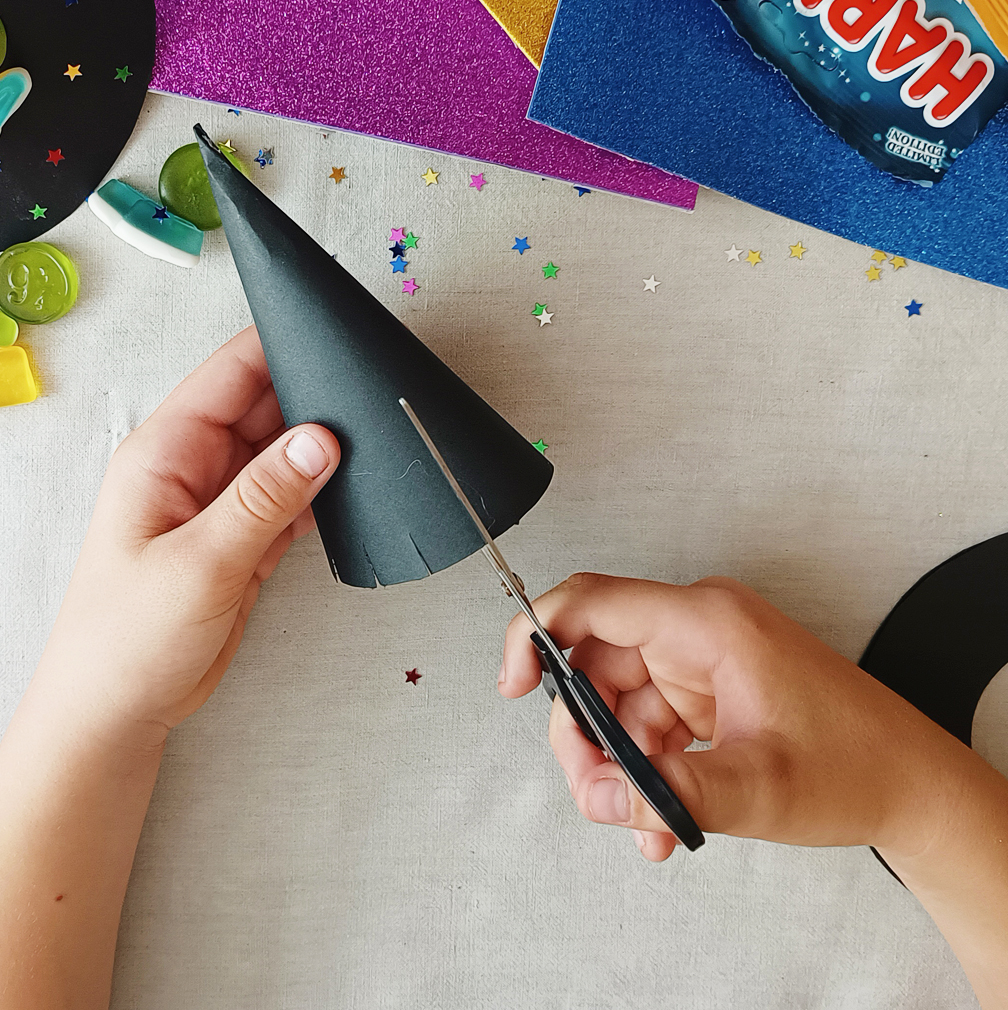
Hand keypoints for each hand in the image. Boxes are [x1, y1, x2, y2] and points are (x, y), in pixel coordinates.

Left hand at [37, 326, 339, 744]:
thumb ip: (263, 498)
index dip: (283, 347)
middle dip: (317, 398)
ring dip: (325, 450)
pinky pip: (292, 499)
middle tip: (375, 399)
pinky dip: (322, 496)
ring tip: (377, 443)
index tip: (339, 340)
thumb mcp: (200, 563)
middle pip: (267, 407)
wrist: (118, 710)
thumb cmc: (127, 637)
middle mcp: (196, 466)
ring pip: (285, 453)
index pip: (232, 373)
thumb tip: (321, 439)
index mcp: (168, 451)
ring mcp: (222, 502)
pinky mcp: (244, 538)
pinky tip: (354, 493)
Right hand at [499, 573, 964, 862]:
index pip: (592, 601)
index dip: (536, 634)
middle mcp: (697, 630)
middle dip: (583, 732)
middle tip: (597, 792)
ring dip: (614, 763)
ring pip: (614, 701)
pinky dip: (643, 771)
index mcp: (707, 623)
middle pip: (594, 662)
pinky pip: (646, 726)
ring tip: (639, 819)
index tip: (512, 683)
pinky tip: (660, 818)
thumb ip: (677, 793)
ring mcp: (700, 662)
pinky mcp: (705, 694)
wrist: (909, 785)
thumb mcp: (761, 787)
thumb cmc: (857, 764)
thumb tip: (609, 793)